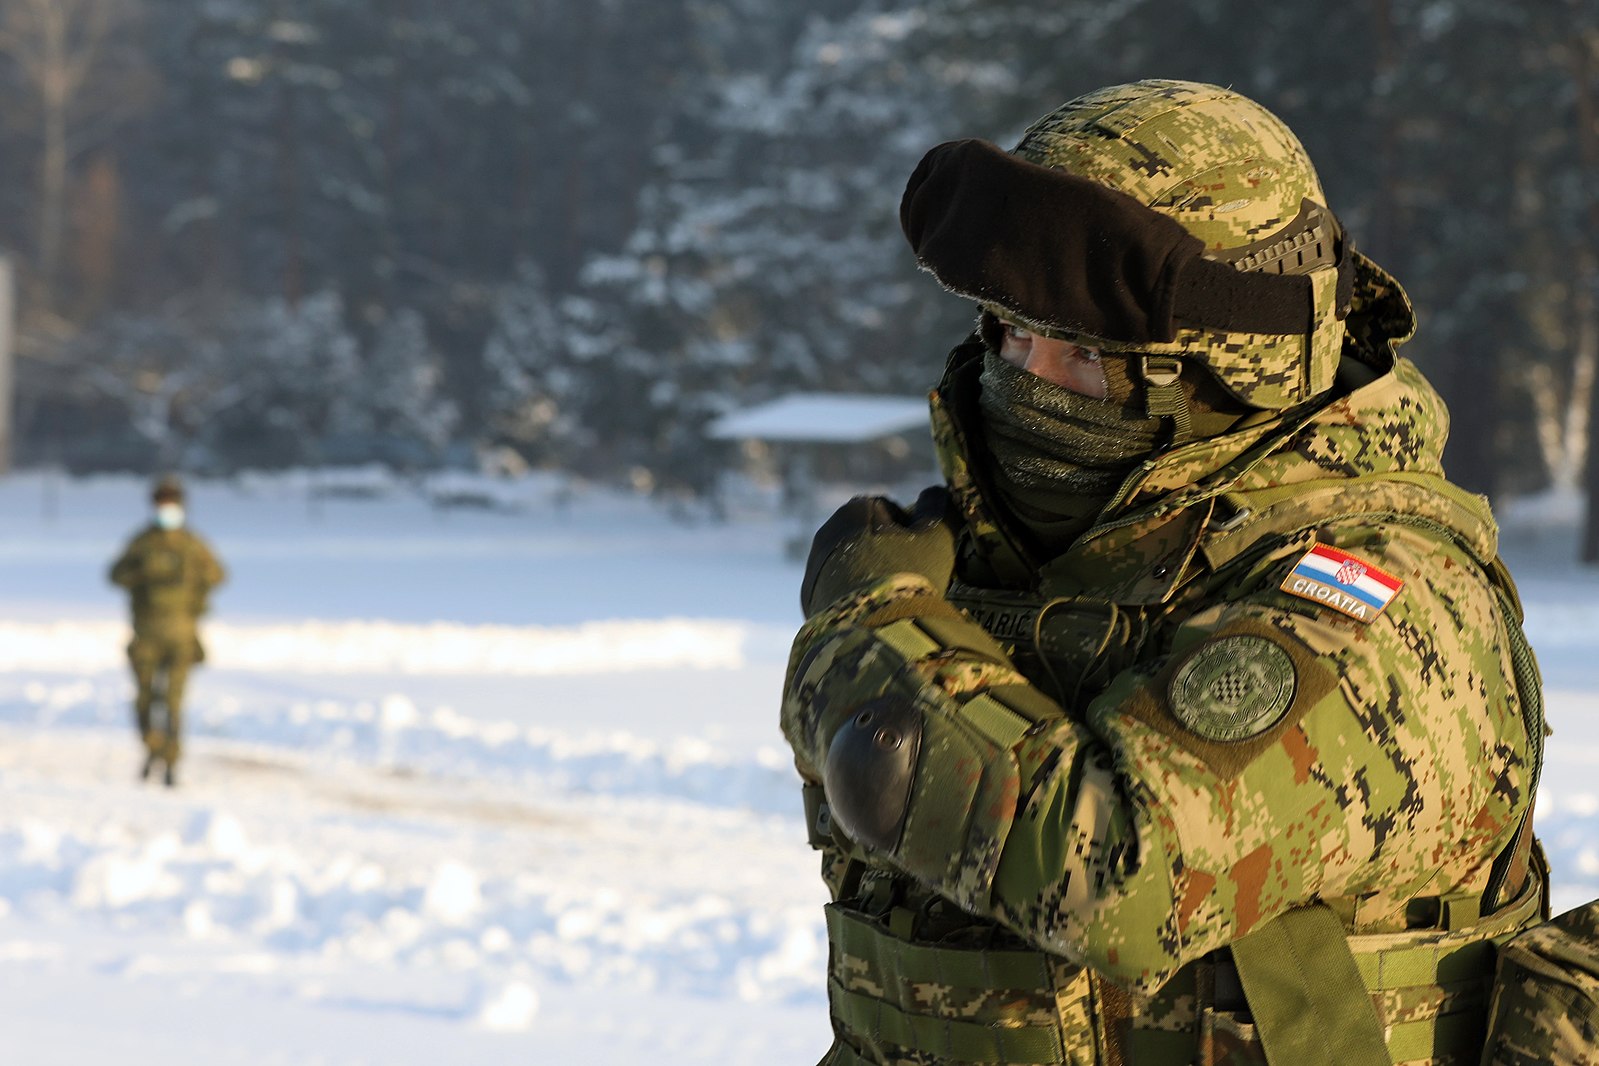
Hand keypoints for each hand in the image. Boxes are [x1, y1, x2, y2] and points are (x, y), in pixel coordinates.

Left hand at [799, 486, 957, 615]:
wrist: (870, 630)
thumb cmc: (907, 574)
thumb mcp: (935, 536)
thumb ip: (937, 508)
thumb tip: (936, 492)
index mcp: (855, 510)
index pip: (891, 512)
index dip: (912, 533)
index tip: (923, 557)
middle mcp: (827, 532)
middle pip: (868, 539)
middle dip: (888, 555)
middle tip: (910, 581)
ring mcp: (813, 567)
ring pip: (852, 566)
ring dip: (870, 577)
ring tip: (892, 601)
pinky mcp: (809, 600)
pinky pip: (837, 593)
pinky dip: (854, 599)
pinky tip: (872, 614)